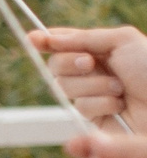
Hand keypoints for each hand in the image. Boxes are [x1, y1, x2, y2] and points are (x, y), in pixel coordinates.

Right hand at [32, 26, 146, 125]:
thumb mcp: (122, 41)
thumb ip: (82, 37)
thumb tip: (44, 37)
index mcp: (102, 50)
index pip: (65, 42)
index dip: (46, 40)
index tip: (34, 39)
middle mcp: (95, 72)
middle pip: (56, 64)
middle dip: (70, 62)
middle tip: (90, 63)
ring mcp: (94, 95)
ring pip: (64, 86)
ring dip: (91, 85)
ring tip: (119, 89)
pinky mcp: (96, 119)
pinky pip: (79, 107)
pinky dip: (99, 104)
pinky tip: (118, 106)